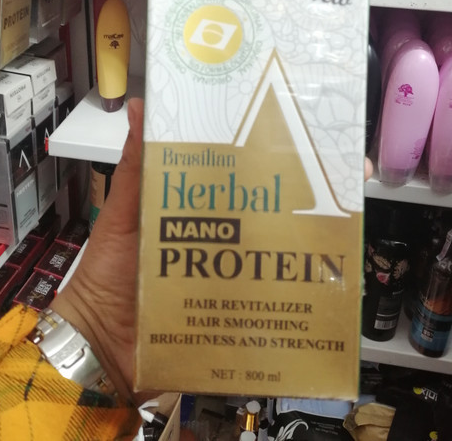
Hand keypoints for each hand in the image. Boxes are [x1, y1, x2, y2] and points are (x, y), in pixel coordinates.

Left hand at [52, 95, 373, 402]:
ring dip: (316, 235)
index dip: (268, 146)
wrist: (102, 346)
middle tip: (347, 169)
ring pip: (282, 249)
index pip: (239, 167)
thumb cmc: (108, 273)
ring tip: (349, 218)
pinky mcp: (238, 309)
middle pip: (272, 206)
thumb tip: (140, 105)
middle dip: (312, 187)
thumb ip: (135, 167)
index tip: (305, 123)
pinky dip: (303, 289)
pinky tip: (330, 279)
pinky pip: (274, 297)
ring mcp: (234, 271)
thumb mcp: (124, 214)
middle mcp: (223, 231)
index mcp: (197, 202)